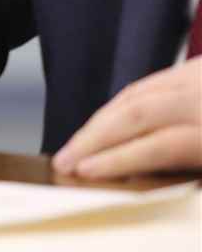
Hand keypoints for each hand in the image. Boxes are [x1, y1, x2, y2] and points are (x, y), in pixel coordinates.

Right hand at [52, 57, 201, 178]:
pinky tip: (106, 122)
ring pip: (134, 93)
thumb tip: (140, 182)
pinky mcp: (197, 69)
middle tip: (63, 161)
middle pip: (135, 112)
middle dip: (92, 138)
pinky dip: (120, 104)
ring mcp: (199, 77)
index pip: (159, 146)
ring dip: (99, 122)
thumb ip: (190, 173)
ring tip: (75, 146)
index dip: (117, 160)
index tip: (84, 172)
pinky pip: (148, 84)